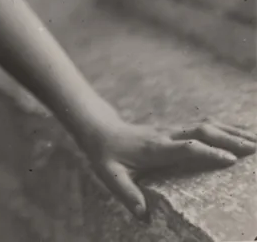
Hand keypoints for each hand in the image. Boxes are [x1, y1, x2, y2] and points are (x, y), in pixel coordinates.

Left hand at [77, 116, 255, 219]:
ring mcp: (172, 130)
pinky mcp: (177, 129)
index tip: (231, 160)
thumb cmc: (107, 156)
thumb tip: (143, 216)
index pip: (185, 147)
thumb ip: (127, 195)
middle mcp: (167, 135)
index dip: (207, 152)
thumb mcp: (111, 176)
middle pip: (202, 132)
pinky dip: (226, 129)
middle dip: (230, 139)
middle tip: (256, 150)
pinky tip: (243, 134)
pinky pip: (204, 127)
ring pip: (206, 126)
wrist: (101, 131)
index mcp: (155, 149)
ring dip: (233, 131)